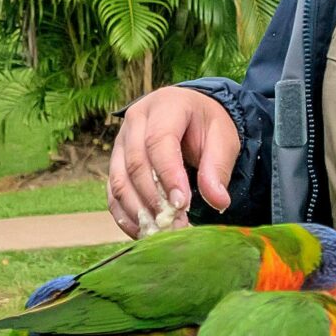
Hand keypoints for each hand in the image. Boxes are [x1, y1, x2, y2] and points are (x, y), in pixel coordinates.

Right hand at [107, 87, 241, 236]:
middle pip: (135, 163)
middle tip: (175, 224)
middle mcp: (136, 119)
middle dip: (154, 198)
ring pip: (119, 181)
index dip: (169, 175)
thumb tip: (218, 201)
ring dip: (139, 210)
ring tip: (163, 230)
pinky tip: (145, 231)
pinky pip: (113, 193)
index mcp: (165, 105)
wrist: (192, 117)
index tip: (182, 204)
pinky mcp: (116, 163)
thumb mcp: (222, 140)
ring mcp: (121, 141)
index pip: (159, 141)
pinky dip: (126, 216)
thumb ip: (217, 169)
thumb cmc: (207, 126)